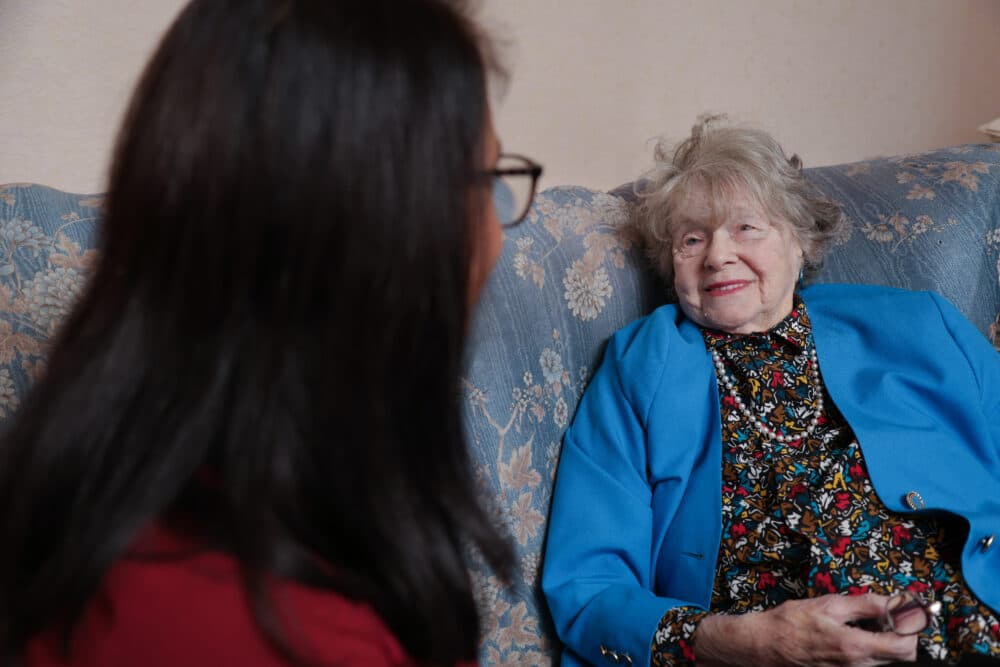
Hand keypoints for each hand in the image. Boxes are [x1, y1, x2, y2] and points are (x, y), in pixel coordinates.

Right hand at [693, 594, 917, 666]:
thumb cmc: (790, 623)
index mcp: (855, 647)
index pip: (906, 647)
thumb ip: (866, 605)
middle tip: (887, 611)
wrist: (763, 645)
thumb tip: (895, 602)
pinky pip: (868, 660)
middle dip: (901, 632)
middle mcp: (857, 666)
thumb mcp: (828, 605)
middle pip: (901, 655)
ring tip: (866, 619)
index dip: (912, 627)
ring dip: (885, 638)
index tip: (907, 610)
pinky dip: (870, 644)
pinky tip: (853, 630)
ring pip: (885, 658)